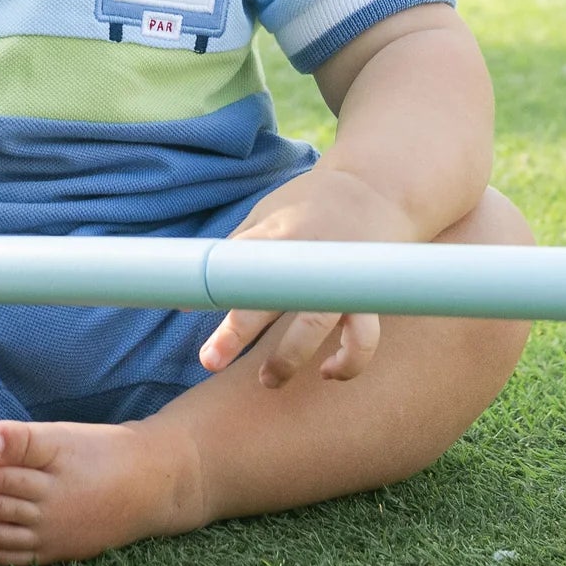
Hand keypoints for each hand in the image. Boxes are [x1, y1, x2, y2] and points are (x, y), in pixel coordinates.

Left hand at [198, 168, 417, 388]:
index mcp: (279, 231)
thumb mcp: (267, 212)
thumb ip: (236, 250)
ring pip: (318, 324)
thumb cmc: (311, 201)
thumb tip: (190, 296)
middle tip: (211, 361)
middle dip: (240, 330)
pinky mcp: (370, 296)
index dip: (213, 286)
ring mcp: (342, 277)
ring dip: (291, 356)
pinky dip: (349, 361)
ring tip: (268, 380)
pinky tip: (327, 372)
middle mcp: (310, 255)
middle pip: (272, 296)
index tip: (188, 306)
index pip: (240, 261)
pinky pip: (364, 338)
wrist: (377, 185)